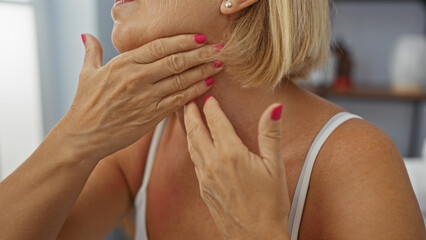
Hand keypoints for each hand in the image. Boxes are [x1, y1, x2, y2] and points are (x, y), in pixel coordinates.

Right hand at [61, 34, 222, 160]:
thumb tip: (87, 35)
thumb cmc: (85, 105)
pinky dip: (195, 91)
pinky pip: (179, 101)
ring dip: (203, 71)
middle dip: (201, 54)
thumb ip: (92, 52)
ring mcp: (146, 98)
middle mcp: (137, 78)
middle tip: (220, 49)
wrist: (83, 137)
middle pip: (176, 61)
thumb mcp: (86, 74)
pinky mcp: (152, 116)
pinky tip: (208, 84)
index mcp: (123, 64)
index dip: (183, 41)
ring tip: (219, 64)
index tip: (200, 37)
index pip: (160, 47)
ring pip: (181, 80)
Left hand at [184, 97, 290, 239]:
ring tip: (186, 116)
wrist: (256, 238)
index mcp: (231, 153)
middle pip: (195, 130)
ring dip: (188, 128)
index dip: (210, 106)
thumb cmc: (270, 204)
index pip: (215, 121)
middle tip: (187, 99)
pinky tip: (195, 144)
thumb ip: (270, 134)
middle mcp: (213, 163)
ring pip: (191, 145)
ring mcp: (205, 177)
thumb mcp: (274, 166)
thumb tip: (274, 107)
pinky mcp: (204, 189)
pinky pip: (194, 161)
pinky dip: (192, 146)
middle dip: (190, 112)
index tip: (207, 95)